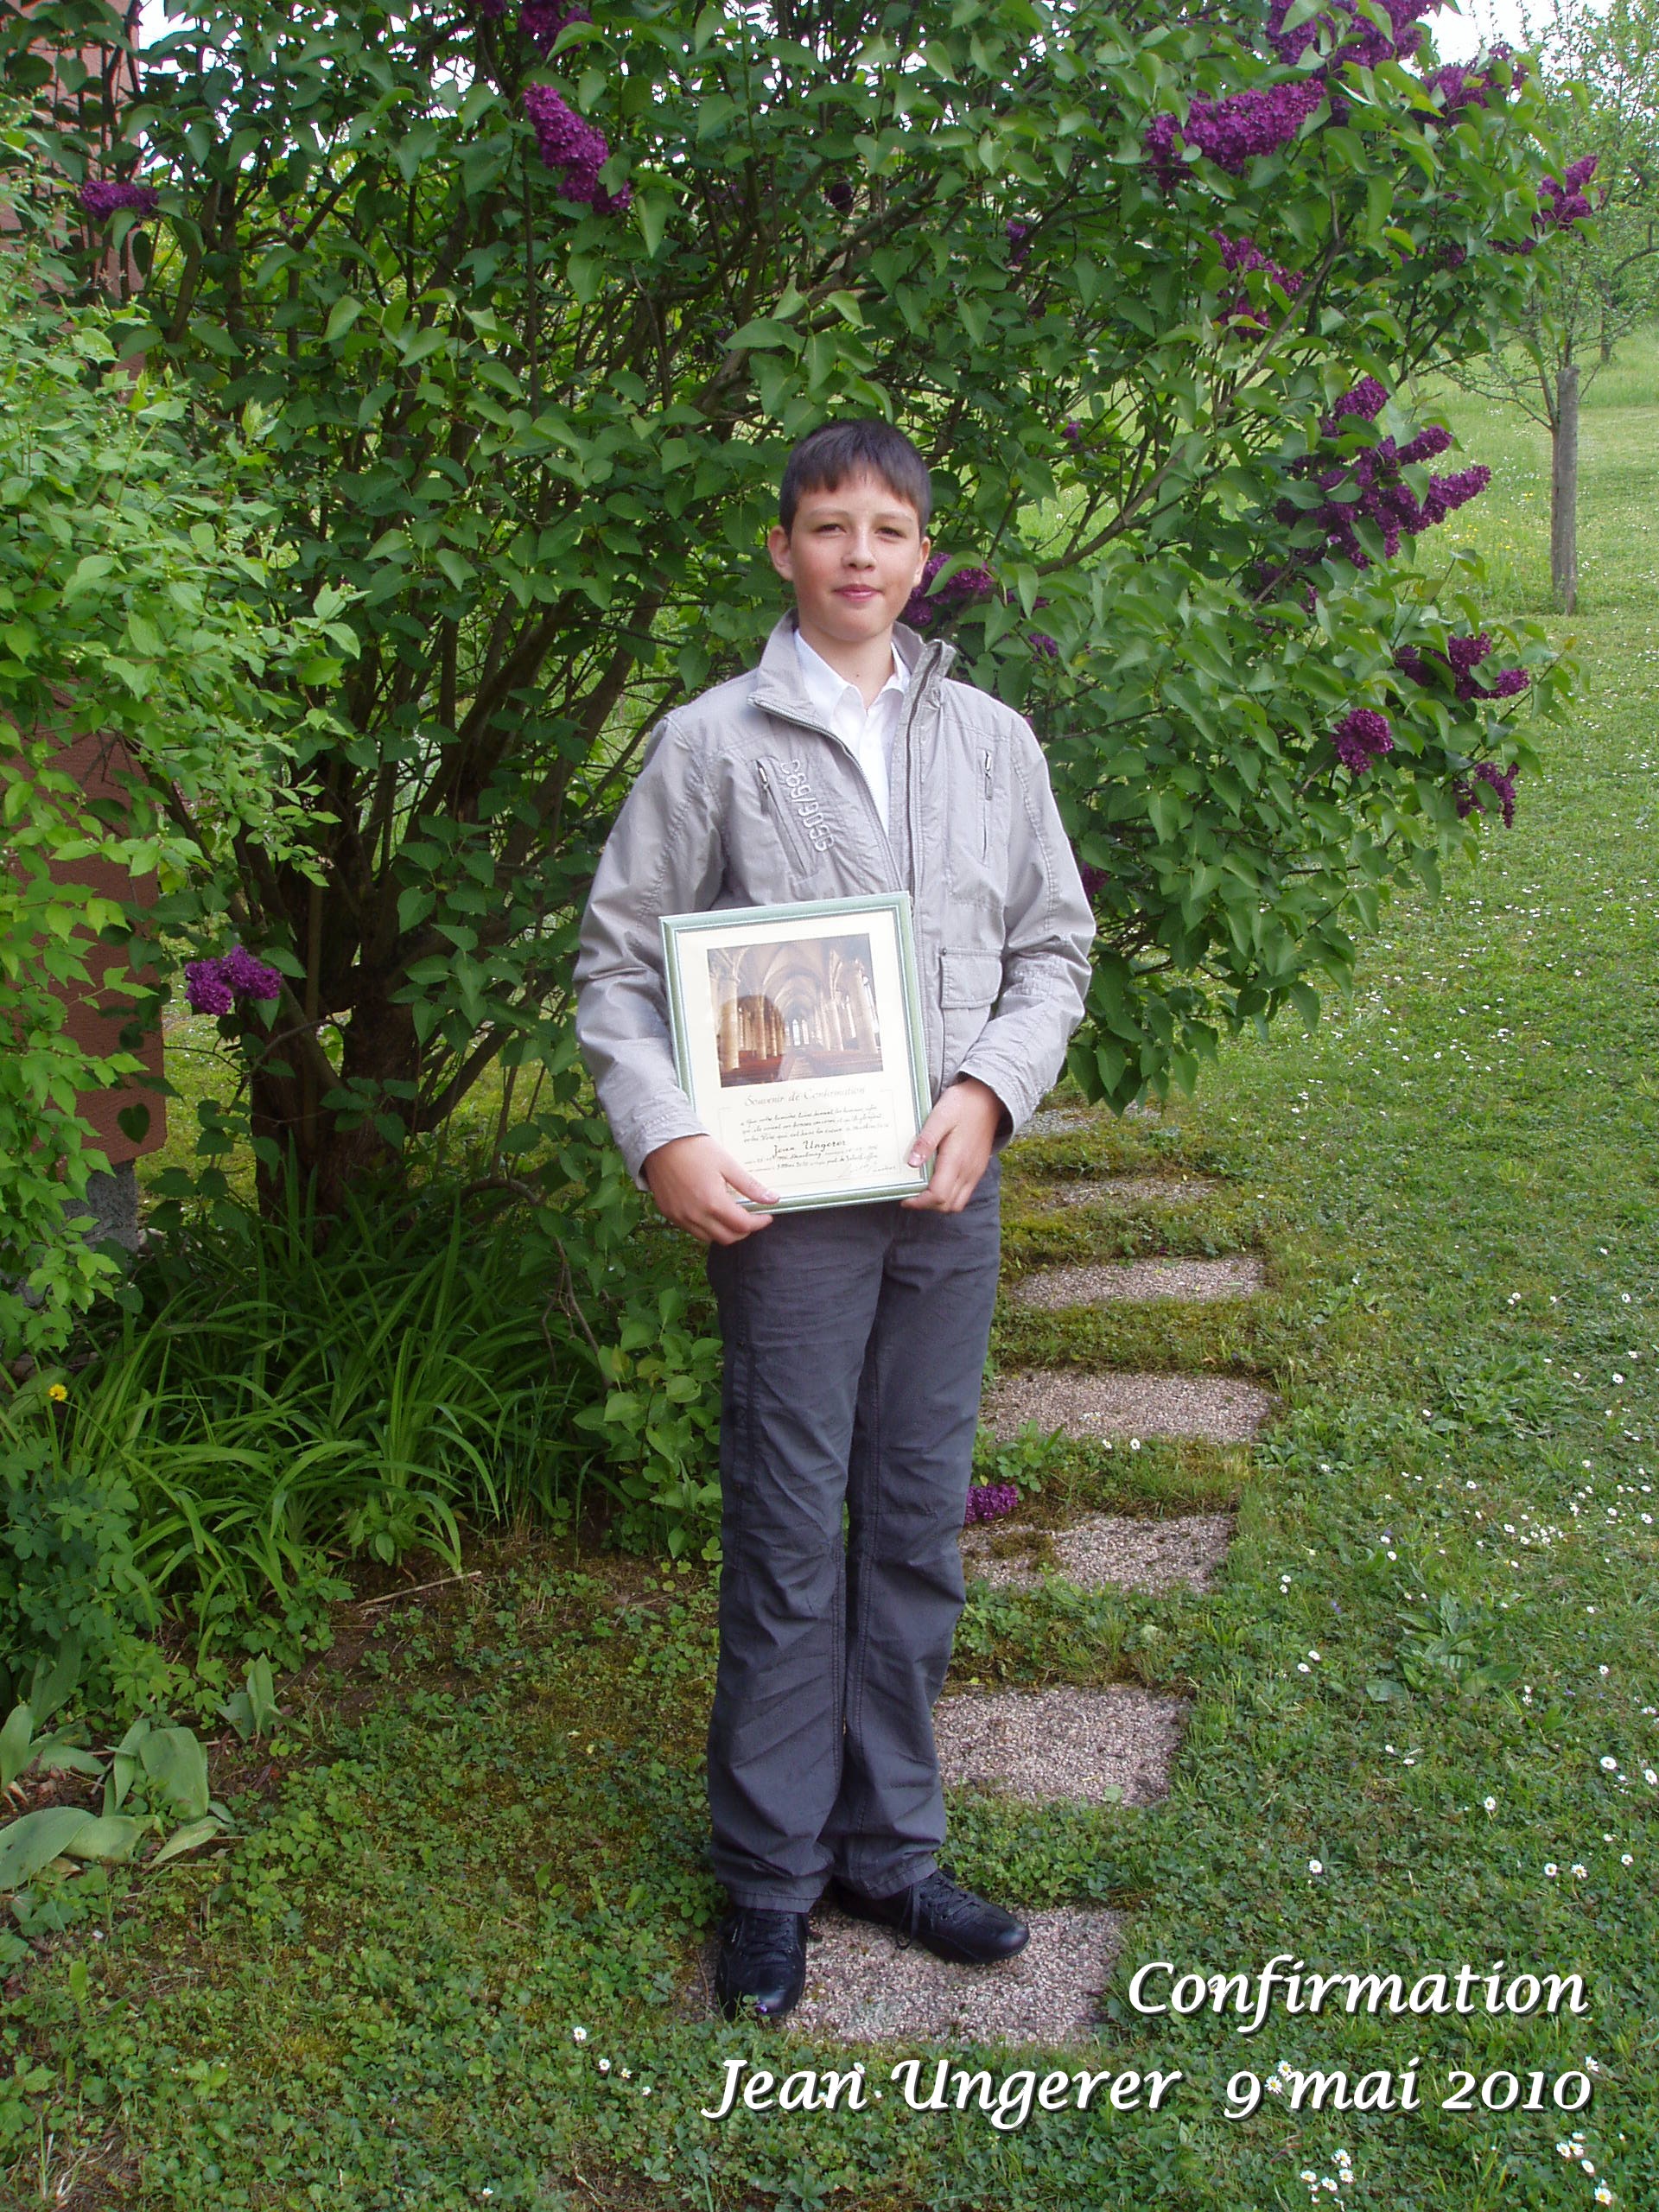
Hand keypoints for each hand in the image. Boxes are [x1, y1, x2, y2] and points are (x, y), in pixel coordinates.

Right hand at [643, 1135, 776, 1243]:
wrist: (660, 1142)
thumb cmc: (694, 1149)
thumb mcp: (727, 1164)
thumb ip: (749, 1185)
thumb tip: (772, 1199)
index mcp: (713, 1202)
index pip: (743, 1225)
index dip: (759, 1223)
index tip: (766, 1216)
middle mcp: (695, 1215)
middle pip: (727, 1238)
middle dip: (743, 1231)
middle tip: (750, 1217)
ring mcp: (680, 1217)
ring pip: (708, 1238)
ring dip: (724, 1232)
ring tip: (731, 1216)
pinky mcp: (669, 1214)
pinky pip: (691, 1231)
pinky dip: (705, 1228)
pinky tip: (710, 1213)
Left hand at [900, 1077, 1004, 1212]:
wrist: (988, 1097)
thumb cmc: (962, 1104)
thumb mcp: (939, 1116)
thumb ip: (926, 1141)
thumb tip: (912, 1163)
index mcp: (956, 1160)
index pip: (937, 1196)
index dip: (918, 1202)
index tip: (904, 1196)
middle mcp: (968, 1171)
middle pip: (946, 1205)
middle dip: (926, 1205)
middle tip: (910, 1194)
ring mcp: (975, 1172)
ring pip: (957, 1203)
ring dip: (939, 1203)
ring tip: (923, 1190)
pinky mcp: (978, 1169)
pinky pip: (964, 1194)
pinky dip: (949, 1196)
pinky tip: (938, 1181)